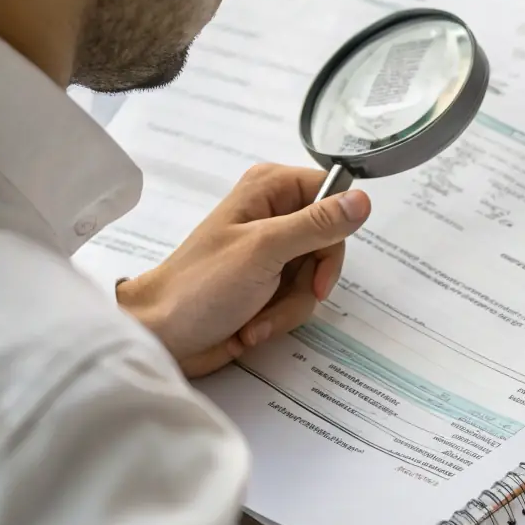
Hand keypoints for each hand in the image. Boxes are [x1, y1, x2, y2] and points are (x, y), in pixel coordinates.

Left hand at [117, 164, 369, 377]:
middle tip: (285, 293)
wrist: (161, 336)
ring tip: (257, 317)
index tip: (318, 264)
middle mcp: (274, 214)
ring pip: (317, 276)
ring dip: (292, 305)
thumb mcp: (264, 250)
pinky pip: (300, 299)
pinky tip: (251, 327)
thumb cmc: (200, 286)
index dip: (333, 232)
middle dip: (310, 280)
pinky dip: (280, 318)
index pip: (332, 195)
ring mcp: (272, 252)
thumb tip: (364, 199)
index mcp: (270, 189)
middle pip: (329, 242)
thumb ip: (317, 225)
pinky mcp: (268, 284)